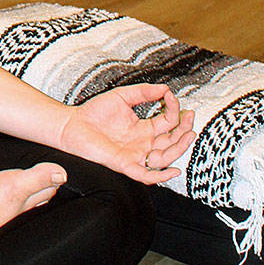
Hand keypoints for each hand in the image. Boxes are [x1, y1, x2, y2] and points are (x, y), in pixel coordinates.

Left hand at [57, 84, 194, 184]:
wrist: (72, 124)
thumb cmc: (95, 112)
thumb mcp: (122, 96)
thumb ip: (143, 92)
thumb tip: (165, 88)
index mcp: (144, 128)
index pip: (168, 123)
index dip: (174, 111)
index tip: (172, 97)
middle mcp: (143, 143)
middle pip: (172, 141)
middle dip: (184, 131)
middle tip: (191, 118)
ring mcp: (136, 155)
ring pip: (164, 157)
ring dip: (178, 148)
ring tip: (189, 135)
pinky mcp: (125, 164)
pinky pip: (146, 175)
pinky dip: (160, 176)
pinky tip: (174, 169)